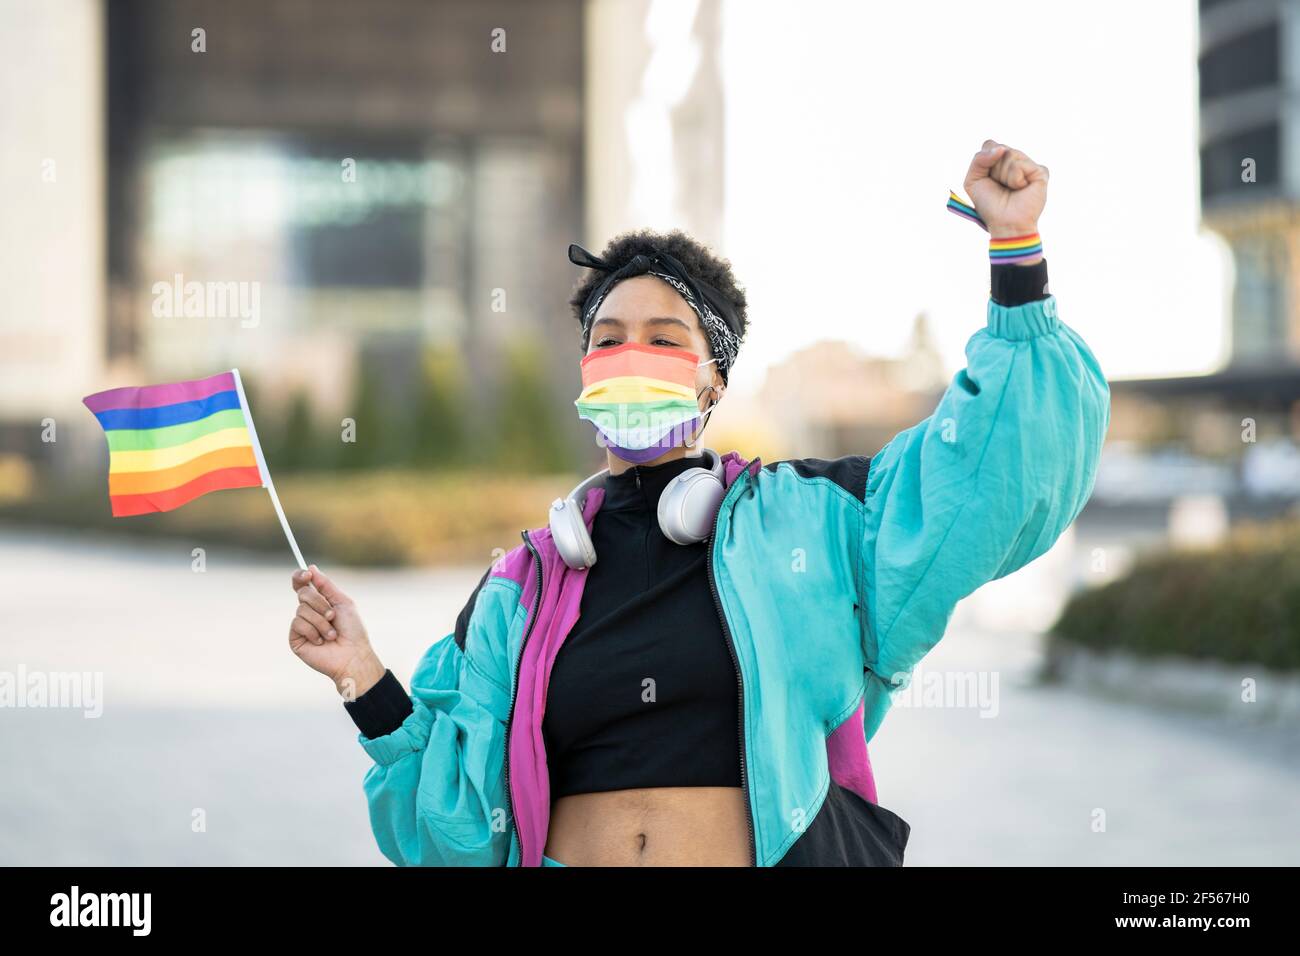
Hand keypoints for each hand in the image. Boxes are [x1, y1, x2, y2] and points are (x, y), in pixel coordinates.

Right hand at [288, 564, 384, 699]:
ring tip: (332, 634)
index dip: (300, 576)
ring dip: (321, 621)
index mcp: (318, 602)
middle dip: (319, 603)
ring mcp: (300, 626)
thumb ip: (326, 586)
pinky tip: (322, 641)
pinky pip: (297, 624)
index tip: (307, 574)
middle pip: (302, 593)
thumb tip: (311, 567)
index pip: (302, 584)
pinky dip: (313, 631)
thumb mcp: (342, 603)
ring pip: (301, 610)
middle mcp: (308, 612)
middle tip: (332, 615)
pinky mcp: (295, 639)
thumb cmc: (352, 630)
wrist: (353, 655)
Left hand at [962, 139, 1048, 238]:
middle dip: (994, 170)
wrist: (1005, 223)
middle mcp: (1016, 160)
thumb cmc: (989, 204)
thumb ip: (979, 159)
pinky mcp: (1040, 171)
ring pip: (1010, 155)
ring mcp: (1029, 165)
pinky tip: (1021, 188)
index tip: (987, 179)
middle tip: (1000, 186)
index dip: (985, 161)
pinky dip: (1015, 179)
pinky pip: (1021, 165)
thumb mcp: (973, 180)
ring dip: (1004, 176)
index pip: (990, 144)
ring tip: (1011, 188)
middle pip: (999, 148)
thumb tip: (1002, 149)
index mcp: (1001, 160)